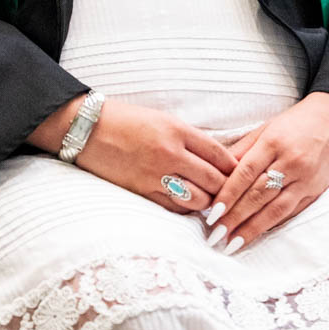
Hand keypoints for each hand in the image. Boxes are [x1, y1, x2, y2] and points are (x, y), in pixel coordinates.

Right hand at [71, 98, 237, 212]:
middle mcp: (170, 153)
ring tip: (213, 205)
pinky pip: (173, 208)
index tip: (241, 174)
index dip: (234, 167)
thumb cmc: (126, 120)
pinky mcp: (141, 191)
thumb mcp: (162, 119)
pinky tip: (190, 208)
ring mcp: (156, 175)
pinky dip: (186, 210)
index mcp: (178, 130)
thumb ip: (188, 138)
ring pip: (197, 199)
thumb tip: (214, 158)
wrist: (87, 128)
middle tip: (233, 195)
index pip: (220, 154)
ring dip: (208, 203)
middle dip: (227, 190)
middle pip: (214, 179)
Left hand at [204, 92, 328, 252]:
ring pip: (276, 209)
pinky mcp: (316, 190)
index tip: (212, 214)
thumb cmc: (295, 122)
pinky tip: (257, 234)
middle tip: (216, 236)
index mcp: (274, 142)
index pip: (246, 173)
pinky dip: (272, 224)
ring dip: (252, 229)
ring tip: (233, 244)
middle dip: (235, 218)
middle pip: (259, 195)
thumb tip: (215, 175)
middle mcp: (291, 162)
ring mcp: (306, 178)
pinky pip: (292, 211)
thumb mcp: (265, 128)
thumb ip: (241, 151)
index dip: (228, 195)